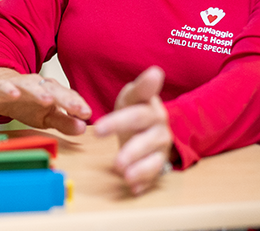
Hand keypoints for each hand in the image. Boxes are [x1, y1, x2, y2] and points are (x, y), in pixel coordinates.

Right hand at [0, 66, 91, 134]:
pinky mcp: (1, 86)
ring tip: (48, 101)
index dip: (77, 104)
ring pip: (31, 86)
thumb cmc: (25, 102)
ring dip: (39, 93)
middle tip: (78, 109)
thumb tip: (82, 128)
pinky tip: (14, 94)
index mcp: (52, 91)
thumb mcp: (46, 116)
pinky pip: (5, 87)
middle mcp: (38, 85)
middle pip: (54, 90)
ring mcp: (19, 84)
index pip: (67, 96)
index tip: (87, 114)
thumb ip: (64, 121)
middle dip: (66, 99)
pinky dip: (9, 90)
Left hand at [94, 66, 173, 195]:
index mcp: (151, 111)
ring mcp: (160, 148)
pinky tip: (134, 188)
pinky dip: (144, 183)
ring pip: (153, 161)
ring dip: (140, 170)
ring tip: (125, 177)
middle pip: (147, 141)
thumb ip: (142, 87)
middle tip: (116, 162)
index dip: (118, 122)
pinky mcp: (159, 163)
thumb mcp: (133, 95)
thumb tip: (156, 71)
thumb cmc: (136, 107)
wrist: (148, 122)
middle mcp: (159, 130)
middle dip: (131, 151)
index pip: (136, 115)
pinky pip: (154, 175)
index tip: (99, 130)